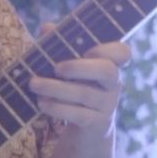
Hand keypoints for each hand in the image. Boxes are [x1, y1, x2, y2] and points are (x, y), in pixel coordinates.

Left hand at [29, 22, 131, 137]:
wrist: (84, 129)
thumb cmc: (75, 87)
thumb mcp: (67, 65)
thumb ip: (58, 45)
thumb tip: (47, 28)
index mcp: (110, 64)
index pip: (123, 53)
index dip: (109, 49)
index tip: (87, 50)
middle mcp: (113, 84)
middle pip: (107, 71)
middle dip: (79, 67)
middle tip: (56, 68)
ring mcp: (107, 105)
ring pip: (85, 94)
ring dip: (56, 88)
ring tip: (34, 84)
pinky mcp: (96, 124)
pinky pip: (78, 115)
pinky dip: (57, 108)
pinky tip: (41, 103)